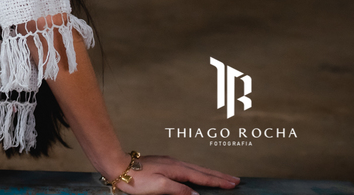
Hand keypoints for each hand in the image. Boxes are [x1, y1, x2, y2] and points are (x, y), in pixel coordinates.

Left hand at [107, 153, 239, 194]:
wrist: (117, 166)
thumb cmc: (136, 179)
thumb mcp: (159, 187)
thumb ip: (179, 190)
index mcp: (177, 169)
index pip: (202, 176)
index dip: (218, 181)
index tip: (233, 183)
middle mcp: (175, 163)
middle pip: (202, 170)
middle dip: (219, 176)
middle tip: (235, 179)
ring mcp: (169, 163)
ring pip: (194, 169)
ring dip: (209, 173)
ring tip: (222, 177)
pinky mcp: (163, 165)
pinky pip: (187, 169)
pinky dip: (197, 172)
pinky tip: (197, 175)